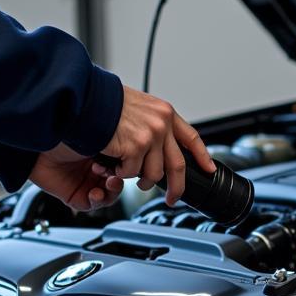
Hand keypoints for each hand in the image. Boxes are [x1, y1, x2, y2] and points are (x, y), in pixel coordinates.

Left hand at [29, 143, 124, 211]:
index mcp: (101, 149)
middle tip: (118, 174)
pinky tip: (95, 192)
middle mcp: (94, 167)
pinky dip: (98, 200)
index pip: (124, 163)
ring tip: (109, 183)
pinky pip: (94, 205)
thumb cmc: (62, 134)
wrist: (36, 148)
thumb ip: (118, 145)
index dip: (129, 166)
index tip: (131, 163)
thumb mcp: (98, 136)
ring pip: (111, 195)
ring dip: (113, 191)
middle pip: (120, 180)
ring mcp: (85, 182)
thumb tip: (136, 154)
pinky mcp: (76, 196)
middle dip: (122, 179)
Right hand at [92, 86, 215, 205]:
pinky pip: (132, 173)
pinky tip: (114, 162)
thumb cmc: (106, 102)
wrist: (87, 96)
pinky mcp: (135, 147)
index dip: (203, 156)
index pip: (191, 138)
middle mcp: (161, 124)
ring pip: (154, 174)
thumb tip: (161, 148)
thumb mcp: (140, 107)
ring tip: (128, 172)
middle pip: (178, 165)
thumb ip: (154, 125)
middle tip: (172, 198)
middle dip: (177, 187)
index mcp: (165, 113)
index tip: (209, 169)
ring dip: (140, 180)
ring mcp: (150, 136)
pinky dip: (122, 173)